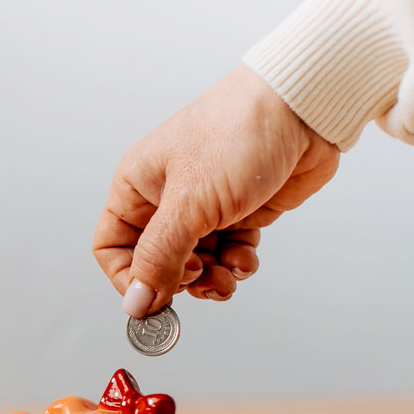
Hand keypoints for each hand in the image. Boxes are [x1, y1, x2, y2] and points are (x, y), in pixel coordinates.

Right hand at [93, 65, 339, 316]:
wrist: (302, 108)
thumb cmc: (237, 134)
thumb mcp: (189, 204)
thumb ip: (159, 258)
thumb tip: (135, 304)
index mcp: (137, 187)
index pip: (111, 247)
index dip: (128, 279)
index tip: (153, 299)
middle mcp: (165, 198)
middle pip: (155, 263)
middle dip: (178, 281)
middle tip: (201, 280)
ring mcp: (202, 208)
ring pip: (193, 264)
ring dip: (211, 279)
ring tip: (228, 276)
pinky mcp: (238, 213)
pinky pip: (226, 254)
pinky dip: (235, 264)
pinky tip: (246, 258)